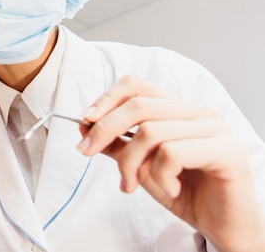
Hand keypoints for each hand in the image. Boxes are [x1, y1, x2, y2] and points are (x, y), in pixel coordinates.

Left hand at [76, 75, 264, 251]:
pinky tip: (171, 188)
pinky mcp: (226, 151)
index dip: (106, 99)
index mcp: (179, 109)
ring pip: (151, 131)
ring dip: (130, 163)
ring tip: (132, 184)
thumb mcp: (141, 166)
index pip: (136, 85)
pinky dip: (160, 175)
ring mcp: (215, 129)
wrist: (224, 226)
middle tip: (87, 151)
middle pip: (138, 105)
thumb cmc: (186, 192)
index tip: (85, 121)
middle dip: (104, 129)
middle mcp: (198, 112)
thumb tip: (84, 125)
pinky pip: (172, 153)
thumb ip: (117, 143)